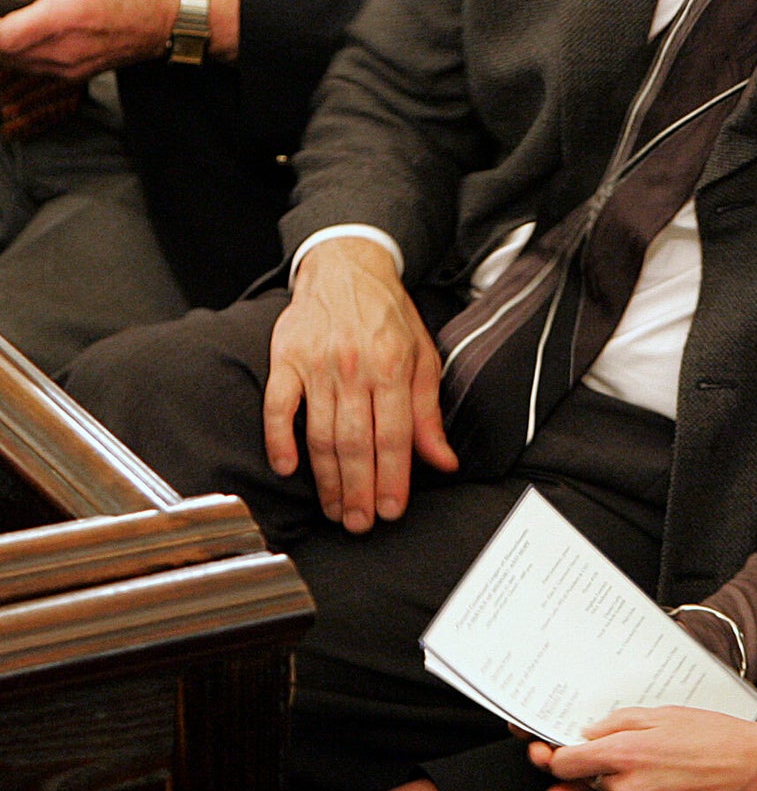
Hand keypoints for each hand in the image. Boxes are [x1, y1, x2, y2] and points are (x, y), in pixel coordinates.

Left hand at [0, 0, 239, 75]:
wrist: (177, 15)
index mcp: (60, 19)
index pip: (0, 37)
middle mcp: (63, 51)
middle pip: (3, 53)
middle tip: (6, 4)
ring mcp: (70, 67)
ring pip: (17, 63)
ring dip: (9, 42)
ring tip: (17, 15)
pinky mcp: (78, 74)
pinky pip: (37, 68)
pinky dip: (26, 52)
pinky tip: (35, 30)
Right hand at [264, 237, 457, 531]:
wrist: (347, 266)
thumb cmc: (388, 315)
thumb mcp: (423, 355)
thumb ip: (429, 412)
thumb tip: (444, 462)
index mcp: (394, 365)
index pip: (395, 435)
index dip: (393, 478)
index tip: (392, 511)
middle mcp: (355, 366)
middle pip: (356, 443)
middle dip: (359, 491)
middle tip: (359, 524)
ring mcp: (317, 363)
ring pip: (320, 434)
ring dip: (326, 479)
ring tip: (334, 510)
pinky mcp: (285, 358)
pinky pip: (278, 407)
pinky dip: (279, 440)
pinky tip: (288, 469)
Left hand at [538, 709, 756, 790]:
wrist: (749, 769)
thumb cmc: (709, 734)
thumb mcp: (659, 713)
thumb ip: (615, 724)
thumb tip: (586, 734)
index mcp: (623, 755)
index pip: (563, 764)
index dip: (550, 753)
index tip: (542, 744)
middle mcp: (625, 788)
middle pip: (576, 783)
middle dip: (565, 771)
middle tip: (552, 756)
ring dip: (593, 782)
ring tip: (595, 765)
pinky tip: (629, 775)